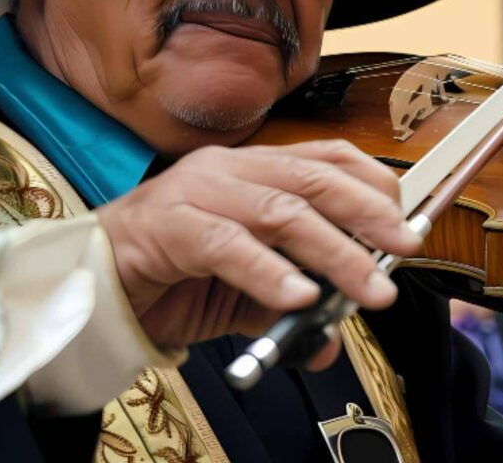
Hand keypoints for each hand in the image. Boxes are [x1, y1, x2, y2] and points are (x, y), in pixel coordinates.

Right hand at [96, 140, 420, 369]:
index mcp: (258, 170)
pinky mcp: (168, 225)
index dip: (373, 185)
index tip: (407, 221)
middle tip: (404, 248)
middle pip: (315, 179)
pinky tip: (298, 297)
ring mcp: (198, 191)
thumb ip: (289, 308)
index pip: (328, 159)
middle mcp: (233, 170)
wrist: (96, 283)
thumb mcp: (247, 293)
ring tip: (366, 289)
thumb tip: (332, 342)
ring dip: (333, 253)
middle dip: (368, 213)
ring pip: (281, 211)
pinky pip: (228, 246)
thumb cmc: (177, 274)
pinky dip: (268, 272)